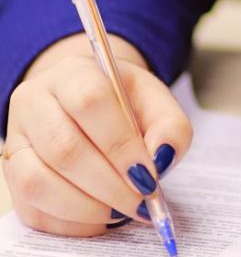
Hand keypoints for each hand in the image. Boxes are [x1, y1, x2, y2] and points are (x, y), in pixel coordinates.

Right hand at [3, 34, 191, 235]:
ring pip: (39, 181)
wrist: (90, 102)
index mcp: (73, 73)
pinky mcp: (11, 174)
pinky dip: (71, 221)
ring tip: (122, 209)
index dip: (120, 144)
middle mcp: (34, 101)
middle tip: (140, 201)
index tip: (148, 174)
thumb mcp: (156, 101)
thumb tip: (162, 158)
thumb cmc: (125, 103)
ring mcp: (16, 139)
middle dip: (109, 184)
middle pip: (64, 148)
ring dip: (87, 206)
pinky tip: (101, 215)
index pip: (90, 102)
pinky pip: (32, 208)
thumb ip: (171, 126)